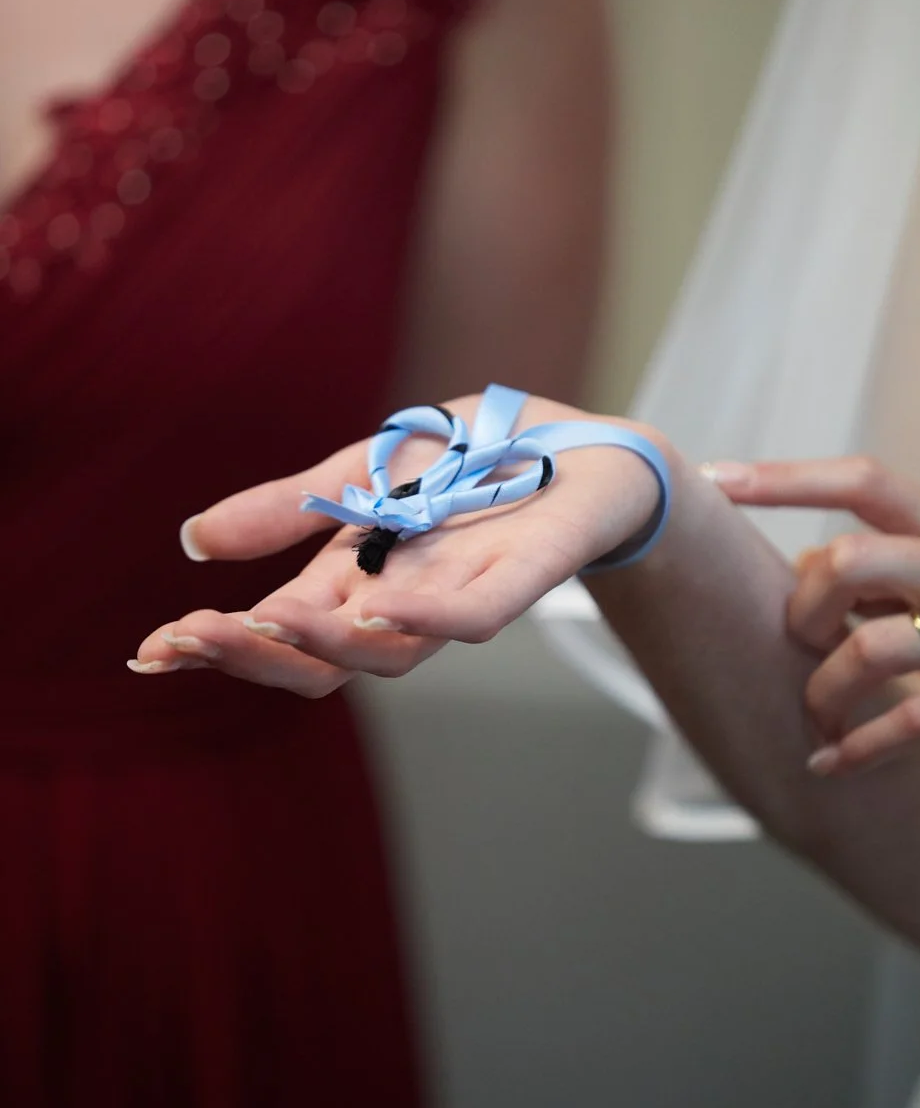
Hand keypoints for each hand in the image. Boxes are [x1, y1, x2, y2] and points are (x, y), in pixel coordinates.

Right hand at [134, 395, 666, 697]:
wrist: (581, 443)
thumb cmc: (471, 463)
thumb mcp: (359, 471)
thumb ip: (286, 509)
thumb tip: (192, 542)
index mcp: (354, 579)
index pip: (274, 632)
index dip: (214, 645)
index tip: (152, 650)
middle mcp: (400, 603)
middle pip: (318, 664)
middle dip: (251, 654)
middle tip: (190, 637)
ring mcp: (459, 597)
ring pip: (388, 656)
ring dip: (327, 644)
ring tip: (271, 622)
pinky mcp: (521, 576)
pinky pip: (475, 618)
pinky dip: (428, 620)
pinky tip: (382, 609)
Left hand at [712, 457, 919, 773]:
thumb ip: (895, 565)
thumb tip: (801, 569)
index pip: (864, 482)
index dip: (786, 478)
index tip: (713, 479)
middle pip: (850, 562)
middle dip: (803, 608)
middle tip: (803, 643)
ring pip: (874, 648)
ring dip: (824, 689)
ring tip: (816, 715)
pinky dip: (861, 747)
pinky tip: (831, 764)